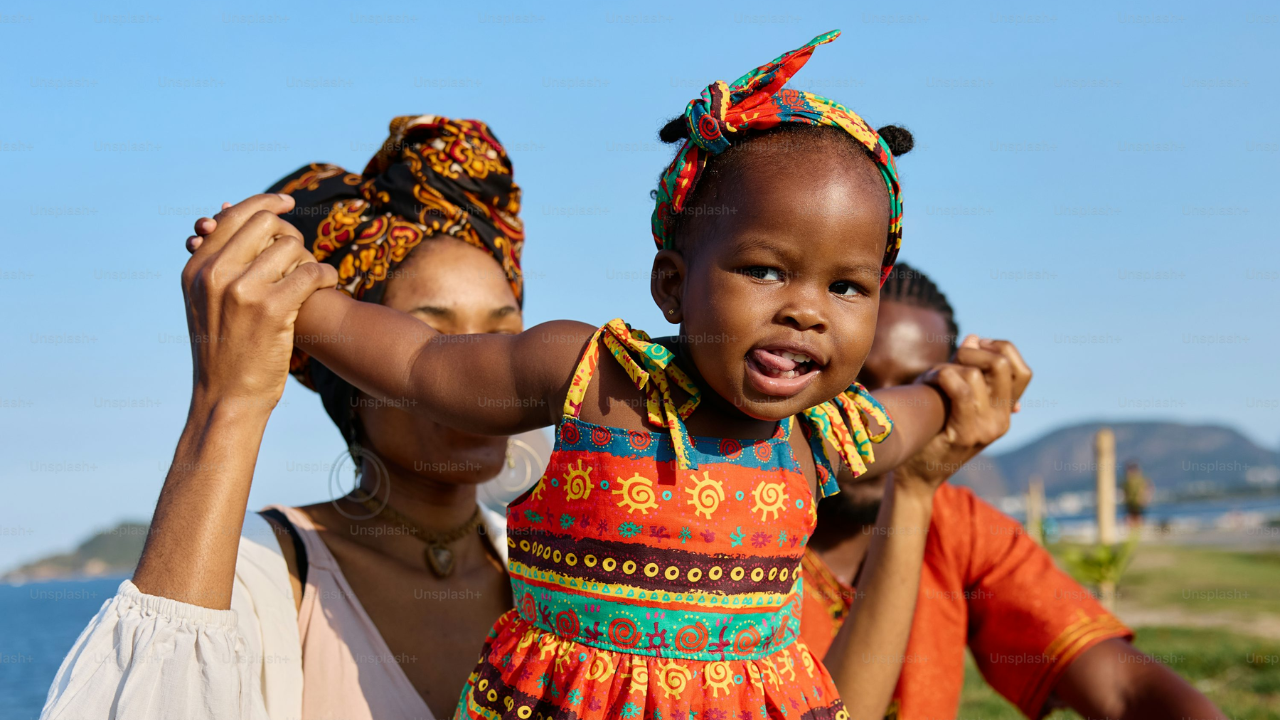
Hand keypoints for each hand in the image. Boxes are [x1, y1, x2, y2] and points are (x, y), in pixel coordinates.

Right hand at [180, 194, 336, 412]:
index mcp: (196, 268)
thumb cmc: (224, 350)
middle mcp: (214, 274)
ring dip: (310, 258)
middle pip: (266, 223)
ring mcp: (241, 290)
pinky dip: (325, 275)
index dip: (266, 202)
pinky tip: (328, 284)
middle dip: (290, 234)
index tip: (288, 202)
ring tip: (314, 276)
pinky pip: (310, 273)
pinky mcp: (271, 309)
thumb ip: (218, 262)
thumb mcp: (206, 301)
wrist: (226, 397)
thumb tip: (228, 212)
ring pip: (291, 246)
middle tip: (301, 253)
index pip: (235, 216)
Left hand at [897, 337, 1031, 491]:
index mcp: (1005, 412)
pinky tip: (930, 381)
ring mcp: (987, 429)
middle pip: (1004, 365)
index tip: (974, 348)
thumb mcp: (953, 398)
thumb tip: (974, 337)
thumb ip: (967, 371)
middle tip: (952, 359)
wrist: (916, 477)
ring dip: (949, 366)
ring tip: (933, 378)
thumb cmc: (929, 432)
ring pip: (977, 373)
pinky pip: (960, 388)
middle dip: (974, 352)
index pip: (1023, 370)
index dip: (1001, 350)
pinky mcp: (966, 434)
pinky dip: (942, 376)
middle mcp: (1003, 421)